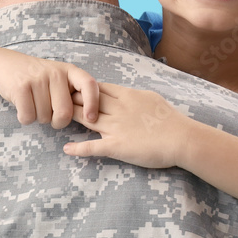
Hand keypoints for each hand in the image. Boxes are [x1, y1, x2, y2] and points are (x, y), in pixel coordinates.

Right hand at [0, 53, 99, 128]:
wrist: (7, 65)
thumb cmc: (38, 78)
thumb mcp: (59, 78)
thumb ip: (73, 92)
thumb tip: (89, 117)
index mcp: (69, 70)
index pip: (89, 85)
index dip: (93, 104)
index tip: (91, 119)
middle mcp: (55, 73)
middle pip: (64, 113)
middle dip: (58, 122)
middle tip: (51, 115)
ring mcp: (37, 79)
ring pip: (45, 118)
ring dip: (39, 118)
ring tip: (34, 104)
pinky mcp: (20, 87)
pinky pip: (28, 117)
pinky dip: (25, 118)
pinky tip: (23, 106)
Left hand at [63, 83, 191, 168]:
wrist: (183, 138)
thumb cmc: (171, 120)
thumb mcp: (151, 99)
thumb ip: (134, 97)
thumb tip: (124, 95)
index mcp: (127, 96)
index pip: (98, 87)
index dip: (82, 87)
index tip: (70, 87)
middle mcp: (118, 109)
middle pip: (87, 100)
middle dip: (70, 98)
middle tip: (54, 97)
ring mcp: (115, 128)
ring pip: (86, 119)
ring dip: (69, 116)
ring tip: (54, 116)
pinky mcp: (117, 146)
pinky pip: (94, 147)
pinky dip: (78, 149)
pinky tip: (66, 150)